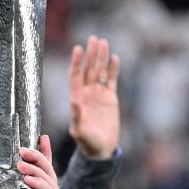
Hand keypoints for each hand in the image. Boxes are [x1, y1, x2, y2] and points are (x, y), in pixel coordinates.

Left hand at [17, 134, 73, 188]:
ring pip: (49, 180)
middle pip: (48, 171)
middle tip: (22, 149)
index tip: (42, 136)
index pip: (46, 171)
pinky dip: (39, 186)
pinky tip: (28, 181)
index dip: (45, 153)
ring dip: (34, 170)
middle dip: (37, 156)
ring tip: (20, 164)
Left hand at [68, 36, 119, 158]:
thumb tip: (74, 100)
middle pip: (88, 69)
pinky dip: (112, 69)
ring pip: (99, 72)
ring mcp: (98, 94)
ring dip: (101, 58)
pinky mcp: (110, 98)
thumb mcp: (80, 131)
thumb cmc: (87, 142)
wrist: (101, 149)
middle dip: (90, 55)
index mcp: (77, 98)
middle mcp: (86, 93)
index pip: (75, 76)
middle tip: (93, 39)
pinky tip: (114, 58)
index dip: (76, 62)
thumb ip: (77, 116)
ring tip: (103, 42)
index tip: (78, 48)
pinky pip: (111, 80)